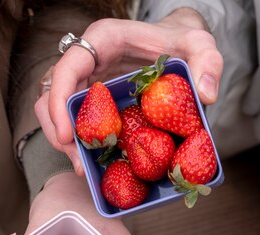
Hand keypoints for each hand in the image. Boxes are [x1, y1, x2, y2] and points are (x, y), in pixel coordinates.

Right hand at [35, 8, 222, 173]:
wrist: (175, 45)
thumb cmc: (181, 42)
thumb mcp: (200, 44)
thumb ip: (208, 63)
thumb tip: (206, 95)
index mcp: (104, 40)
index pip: (67, 66)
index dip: (59, 101)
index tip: (67, 135)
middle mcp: (88, 60)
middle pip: (51, 95)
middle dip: (58, 131)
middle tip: (78, 163)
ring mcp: (86, 81)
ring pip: (55, 111)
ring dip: (64, 142)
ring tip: (85, 169)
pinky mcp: (91, 100)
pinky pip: (74, 122)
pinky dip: (80, 143)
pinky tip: (96, 162)